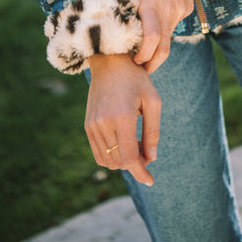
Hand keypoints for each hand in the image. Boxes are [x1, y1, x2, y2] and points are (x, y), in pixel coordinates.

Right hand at [85, 53, 160, 185]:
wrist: (110, 61)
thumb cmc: (136, 79)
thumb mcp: (153, 101)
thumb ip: (153, 131)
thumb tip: (151, 158)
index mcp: (122, 117)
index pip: (129, 158)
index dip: (141, 172)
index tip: (151, 180)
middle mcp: (104, 123)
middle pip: (119, 161)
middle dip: (136, 164)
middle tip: (147, 150)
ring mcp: (93, 125)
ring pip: (109, 159)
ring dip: (123, 160)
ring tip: (136, 144)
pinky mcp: (87, 125)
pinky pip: (98, 152)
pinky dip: (111, 156)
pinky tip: (123, 144)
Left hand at [131, 0, 198, 72]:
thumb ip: (128, 4)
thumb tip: (113, 26)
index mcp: (151, 2)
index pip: (152, 41)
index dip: (143, 57)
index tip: (134, 61)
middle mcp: (168, 9)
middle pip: (164, 48)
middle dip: (152, 63)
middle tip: (140, 68)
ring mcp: (180, 9)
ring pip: (168, 36)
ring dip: (157, 45)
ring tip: (144, 45)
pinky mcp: (187, 7)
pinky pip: (174, 22)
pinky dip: (164, 27)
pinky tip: (157, 17)